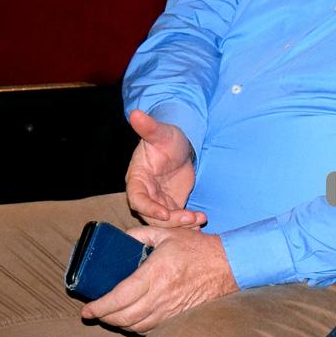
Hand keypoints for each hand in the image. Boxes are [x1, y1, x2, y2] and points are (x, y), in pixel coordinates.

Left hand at [82, 227, 238, 331]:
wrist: (229, 266)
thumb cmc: (199, 249)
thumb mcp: (168, 233)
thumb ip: (140, 234)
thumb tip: (121, 240)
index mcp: (155, 274)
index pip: (119, 297)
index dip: (99, 307)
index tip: (88, 309)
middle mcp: (160, 296)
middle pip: (123, 317)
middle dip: (105, 318)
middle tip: (96, 312)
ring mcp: (170, 310)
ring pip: (135, 327)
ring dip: (119, 324)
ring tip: (112, 316)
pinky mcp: (178, 318)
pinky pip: (150, 330)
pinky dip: (137, 328)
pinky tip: (133, 320)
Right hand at [124, 109, 206, 227]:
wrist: (180, 145)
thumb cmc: (166, 137)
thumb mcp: (160, 132)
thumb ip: (148, 127)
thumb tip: (135, 113)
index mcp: (137, 179)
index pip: (137, 199)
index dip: (149, 208)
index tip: (164, 214)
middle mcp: (145, 193)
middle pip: (151, 215)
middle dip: (170, 221)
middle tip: (190, 219)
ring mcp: (158, 201)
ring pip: (165, 221)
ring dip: (180, 223)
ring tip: (198, 219)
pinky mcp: (171, 204)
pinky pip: (176, 218)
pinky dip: (187, 222)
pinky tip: (200, 221)